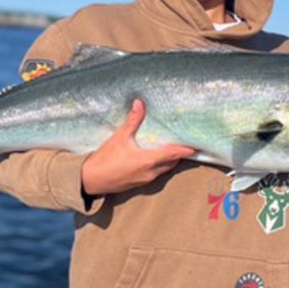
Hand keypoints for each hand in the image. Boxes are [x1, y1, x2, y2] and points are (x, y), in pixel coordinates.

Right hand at [81, 99, 196, 195]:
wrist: (91, 180)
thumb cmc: (105, 159)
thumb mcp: (119, 137)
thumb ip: (132, 121)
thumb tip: (140, 103)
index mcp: (148, 160)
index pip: (174, 154)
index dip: (186, 150)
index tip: (197, 146)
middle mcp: (151, 172)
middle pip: (172, 163)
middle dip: (180, 154)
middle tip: (186, 143)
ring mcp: (146, 180)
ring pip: (165, 169)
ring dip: (170, 160)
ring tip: (173, 149)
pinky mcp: (140, 184)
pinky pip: (156, 174)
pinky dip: (160, 166)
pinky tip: (156, 158)